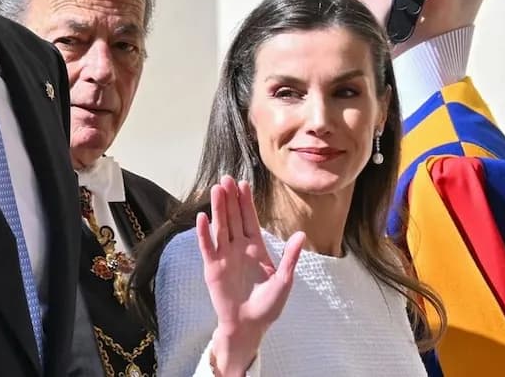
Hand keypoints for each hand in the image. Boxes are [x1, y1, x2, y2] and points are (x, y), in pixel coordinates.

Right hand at [197, 176, 304, 374]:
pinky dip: (204, 233)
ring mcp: (224, 256)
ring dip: (218, 209)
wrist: (249, 325)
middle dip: (230, 198)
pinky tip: (202, 218)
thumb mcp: (284, 281)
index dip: (246, 202)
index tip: (243, 184)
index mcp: (256, 248)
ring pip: (220, 227)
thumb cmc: (268, 306)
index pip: (250, 219)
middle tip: (226, 178)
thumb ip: (290, 257)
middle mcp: (238, 247)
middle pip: (233, 218)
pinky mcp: (212, 267)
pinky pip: (207, 246)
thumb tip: (301, 234)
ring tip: (216, 190)